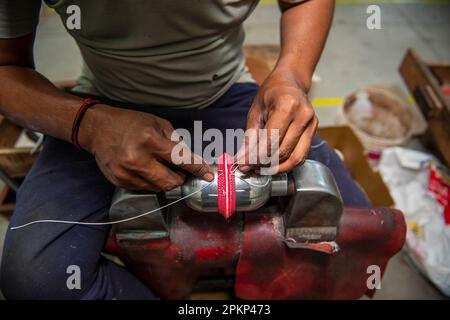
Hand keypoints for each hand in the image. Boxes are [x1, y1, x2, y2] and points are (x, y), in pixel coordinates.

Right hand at [80, 104, 213, 190]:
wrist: (97, 129)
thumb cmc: (130, 123)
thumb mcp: (157, 123)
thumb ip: (175, 141)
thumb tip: (190, 159)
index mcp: (150, 141)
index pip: (181, 160)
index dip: (197, 168)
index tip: (208, 175)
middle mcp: (138, 160)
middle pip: (171, 181)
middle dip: (180, 178)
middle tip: (180, 170)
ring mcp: (127, 173)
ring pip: (158, 188)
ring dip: (165, 180)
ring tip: (158, 166)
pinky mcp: (120, 181)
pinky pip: (144, 188)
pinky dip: (150, 181)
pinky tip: (145, 168)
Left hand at [238, 72, 317, 173]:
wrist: (290, 83)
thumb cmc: (270, 94)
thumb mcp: (255, 112)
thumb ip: (249, 138)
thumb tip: (242, 161)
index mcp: (286, 105)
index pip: (271, 140)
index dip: (256, 157)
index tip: (243, 164)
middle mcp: (303, 115)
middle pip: (283, 151)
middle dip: (264, 163)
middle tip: (250, 168)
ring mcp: (312, 124)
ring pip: (295, 158)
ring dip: (277, 168)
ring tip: (261, 168)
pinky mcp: (314, 131)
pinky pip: (302, 155)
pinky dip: (287, 164)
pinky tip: (274, 164)